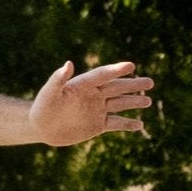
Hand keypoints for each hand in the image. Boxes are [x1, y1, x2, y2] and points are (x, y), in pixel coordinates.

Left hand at [31, 58, 152, 147]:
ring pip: (119, 104)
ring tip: (148, 101)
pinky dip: (128, 124)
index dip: (116, 70)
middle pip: (116, 88)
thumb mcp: (49, 92)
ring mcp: (97, 109)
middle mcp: (93, 95)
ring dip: (134, 102)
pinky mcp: (97, 125)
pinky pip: (116, 123)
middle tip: (150, 82)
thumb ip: (58, 78)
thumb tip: (68, 63)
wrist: (41, 127)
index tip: (131, 65)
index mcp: (83, 84)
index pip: (102, 75)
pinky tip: (140, 125)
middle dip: (133, 85)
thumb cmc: (42, 107)